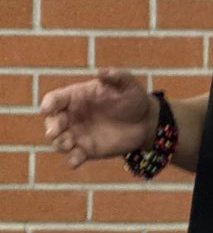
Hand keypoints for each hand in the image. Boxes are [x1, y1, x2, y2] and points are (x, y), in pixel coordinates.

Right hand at [40, 69, 155, 168]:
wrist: (146, 121)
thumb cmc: (133, 98)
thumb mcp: (127, 84)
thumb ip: (115, 76)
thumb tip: (100, 72)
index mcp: (76, 97)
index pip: (54, 99)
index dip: (48, 103)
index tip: (47, 109)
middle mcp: (72, 116)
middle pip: (52, 122)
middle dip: (51, 126)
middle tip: (55, 131)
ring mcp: (78, 134)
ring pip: (59, 141)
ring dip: (59, 144)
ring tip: (69, 144)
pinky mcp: (87, 150)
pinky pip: (74, 157)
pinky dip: (72, 160)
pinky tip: (76, 160)